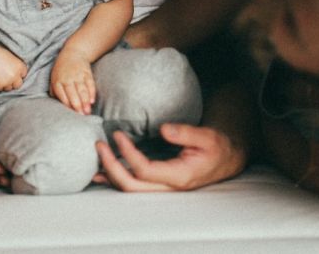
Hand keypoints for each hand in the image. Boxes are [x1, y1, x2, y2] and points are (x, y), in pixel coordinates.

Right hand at [0, 46, 26, 91]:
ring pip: (8, 88)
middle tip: (6, 78)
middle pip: (18, 85)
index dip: (18, 74)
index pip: (23, 75)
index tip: (13, 73)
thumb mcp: (10, 57)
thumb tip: (16, 75)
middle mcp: (15, 76)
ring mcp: (6, 82)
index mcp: (19, 67)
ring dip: (4, 84)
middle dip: (13, 82)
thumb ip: (15, 67)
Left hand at [50, 49, 94, 113]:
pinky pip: (90, 84)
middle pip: (72, 93)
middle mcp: (67, 78)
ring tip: (88, 112)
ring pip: (82, 90)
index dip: (67, 105)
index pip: (62, 95)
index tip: (71, 114)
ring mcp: (78, 75)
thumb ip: (54, 92)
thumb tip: (56, 106)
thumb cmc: (62, 70)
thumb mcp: (54, 78)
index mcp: (57, 81)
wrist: (73, 53)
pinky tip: (92, 101)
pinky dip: (91, 92)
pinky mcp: (86, 73)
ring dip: (85, 101)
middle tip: (81, 116)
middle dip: (77, 105)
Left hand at [94, 123, 245, 190]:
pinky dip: (115, 177)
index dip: (128, 153)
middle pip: (131, 185)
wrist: (224, 159)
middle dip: (111, 166)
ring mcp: (162, 187)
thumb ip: (186, 133)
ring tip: (94, 159)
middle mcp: (168, 186)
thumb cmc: (216, 147)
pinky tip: (102, 170)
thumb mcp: (207, 136)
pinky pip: (133, 184)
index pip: (145, 170)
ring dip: (110, 174)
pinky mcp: (157, 183)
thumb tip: (163, 129)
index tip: (118, 134)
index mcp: (179, 175)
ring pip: (129, 189)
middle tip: (99, 144)